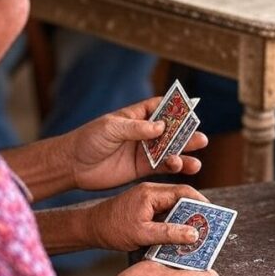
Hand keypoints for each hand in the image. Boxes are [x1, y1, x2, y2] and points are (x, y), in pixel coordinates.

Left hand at [66, 97, 207, 190]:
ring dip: (184, 151)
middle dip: (186, 132)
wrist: (73, 165)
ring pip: (170, 149)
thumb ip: (136, 128)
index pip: (159, 107)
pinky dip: (175, 166)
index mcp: (135, 116)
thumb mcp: (111, 128)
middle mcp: (143, 132)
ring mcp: (143, 150)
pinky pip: (162, 166)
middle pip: (170, 130)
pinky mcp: (141, 168)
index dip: (175, 107)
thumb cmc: (88, 139)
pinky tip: (184, 167)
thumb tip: (161, 127)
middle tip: (200, 136)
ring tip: (197, 154)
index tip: (192, 108)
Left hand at [88, 183, 208, 250]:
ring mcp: (147, 197)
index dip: (200, 202)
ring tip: (199, 228)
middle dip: (196, 209)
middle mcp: (151, 191)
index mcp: (151, 193)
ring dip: (186, 215)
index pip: (183, 192)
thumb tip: (194, 234)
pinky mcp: (143, 205)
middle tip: (210, 223)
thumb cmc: (112, 229)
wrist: (91, 228)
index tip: (213, 214)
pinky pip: (164, 209)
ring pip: (173, 204)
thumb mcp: (142, 234)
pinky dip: (174, 218)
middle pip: (181, 196)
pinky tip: (180, 230)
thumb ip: (169, 233)